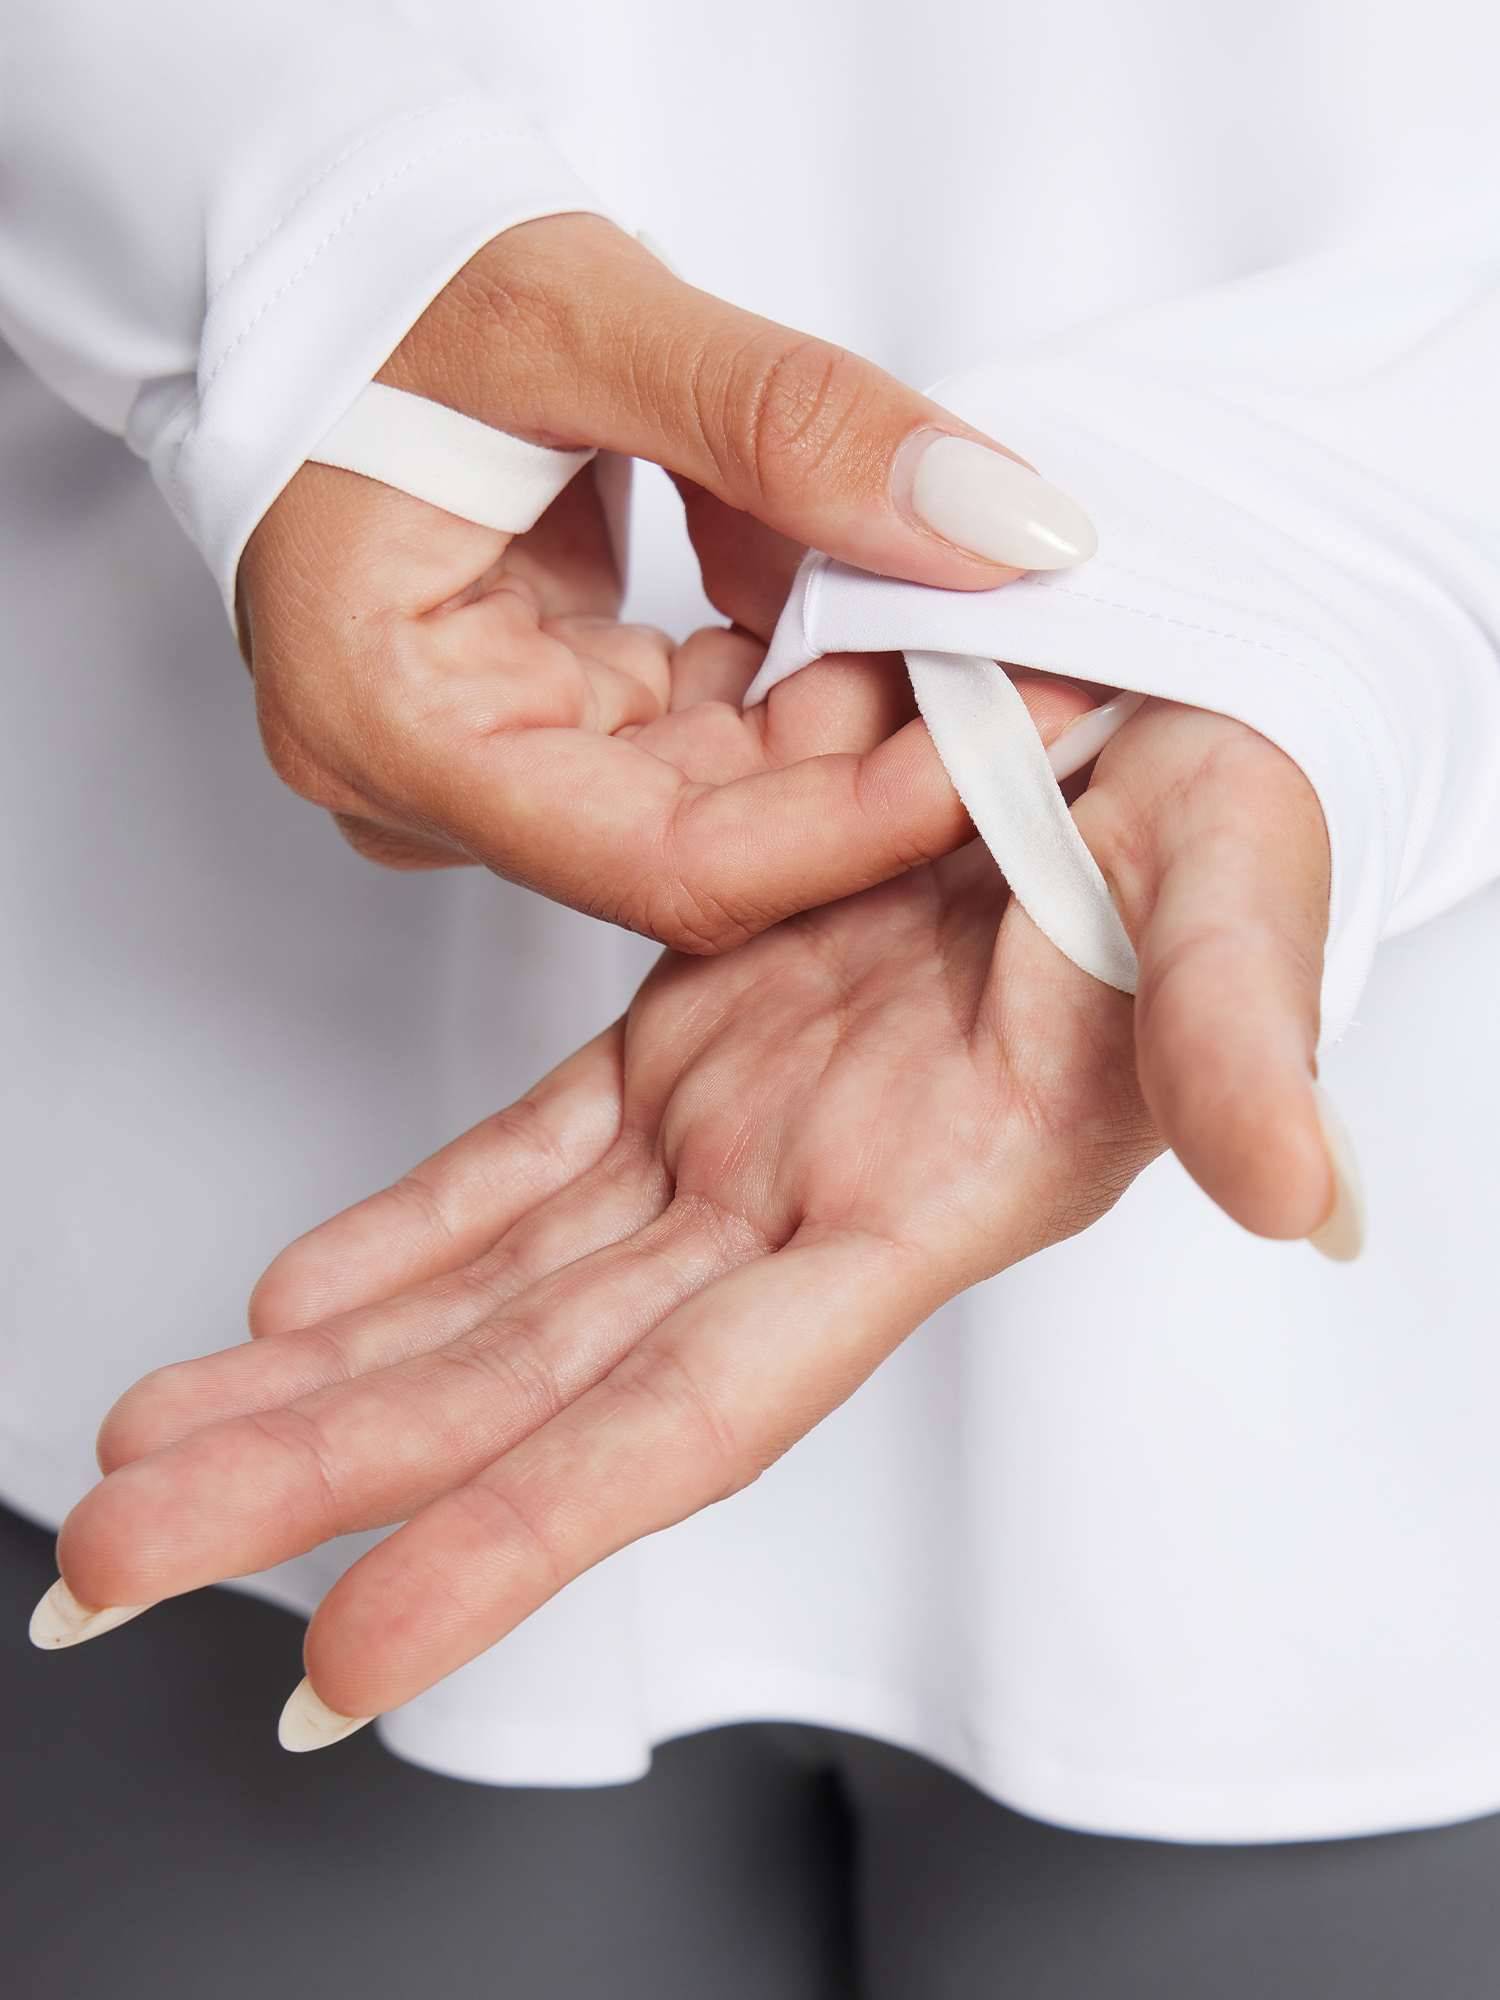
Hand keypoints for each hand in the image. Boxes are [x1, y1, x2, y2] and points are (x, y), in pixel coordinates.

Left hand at [44, 688, 1343, 1736]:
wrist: (1154, 705)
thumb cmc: (1214, 800)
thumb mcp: (1237, 894)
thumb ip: (1235, 1043)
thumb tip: (1299, 1192)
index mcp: (922, 1196)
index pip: (692, 1413)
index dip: (527, 1535)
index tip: (357, 1653)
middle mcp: (804, 1195)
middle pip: (530, 1384)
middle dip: (324, 1477)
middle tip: (117, 1561)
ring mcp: (736, 1119)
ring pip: (494, 1286)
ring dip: (321, 1373)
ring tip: (151, 1447)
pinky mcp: (692, 1028)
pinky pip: (527, 1156)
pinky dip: (408, 1231)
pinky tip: (293, 1297)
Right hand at [237, 213, 1093, 949]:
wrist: (315, 272)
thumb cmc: (383, 288)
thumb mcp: (581, 321)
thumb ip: (790, 425)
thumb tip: (1000, 536)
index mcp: (392, 721)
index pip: (665, 860)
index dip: (856, 826)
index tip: (1014, 741)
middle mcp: (431, 782)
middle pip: (708, 836)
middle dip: (879, 748)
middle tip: (1029, 643)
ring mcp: (487, 761)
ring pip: (721, 791)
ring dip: (849, 694)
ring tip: (953, 584)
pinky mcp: (540, 722)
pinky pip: (704, 733)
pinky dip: (796, 660)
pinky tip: (849, 571)